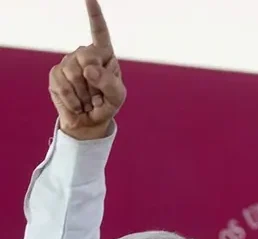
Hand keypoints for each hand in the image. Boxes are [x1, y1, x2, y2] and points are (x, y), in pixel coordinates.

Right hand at [49, 0, 125, 139]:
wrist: (90, 121)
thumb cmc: (108, 104)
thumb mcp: (118, 96)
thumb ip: (109, 82)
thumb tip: (88, 68)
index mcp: (104, 54)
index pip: (99, 31)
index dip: (94, 14)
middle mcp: (84, 54)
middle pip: (86, 56)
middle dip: (94, 81)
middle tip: (98, 96)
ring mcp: (68, 63)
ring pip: (73, 73)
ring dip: (84, 94)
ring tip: (88, 101)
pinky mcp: (55, 75)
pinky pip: (62, 85)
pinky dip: (73, 100)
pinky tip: (78, 105)